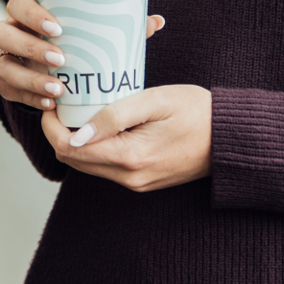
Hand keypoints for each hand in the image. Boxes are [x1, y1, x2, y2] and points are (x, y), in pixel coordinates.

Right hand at [0, 0, 164, 110]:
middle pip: (3, 32)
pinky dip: (27, 97)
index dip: (32, 15)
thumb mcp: (95, 30)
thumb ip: (121, 26)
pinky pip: (7, 90)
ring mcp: (7, 57)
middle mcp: (12, 31)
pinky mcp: (7, 81)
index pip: (18, 3)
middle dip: (29, 46)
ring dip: (29, 77)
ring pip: (3, 65)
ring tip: (58, 89)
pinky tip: (49, 104)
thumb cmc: (81, 41)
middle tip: (60, 59)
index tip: (58, 29)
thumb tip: (157, 21)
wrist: (62, 66)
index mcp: (30, 10)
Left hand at [40, 84, 211, 191]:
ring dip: (76, 140)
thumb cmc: (198, 112)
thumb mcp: (155, 101)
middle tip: (64, 102)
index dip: (51, 124)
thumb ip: (114, 115)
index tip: (54, 100)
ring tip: (80, 109)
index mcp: (130, 157)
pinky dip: (94, 147)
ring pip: (87, 165)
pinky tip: (101, 124)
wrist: (232, 139)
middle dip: (59, 131)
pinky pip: (105, 167)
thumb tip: (77, 132)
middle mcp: (129, 178)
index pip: (68, 148)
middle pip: (72, 160)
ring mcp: (136, 183)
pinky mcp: (143, 182)